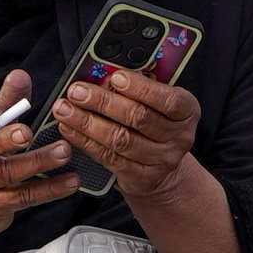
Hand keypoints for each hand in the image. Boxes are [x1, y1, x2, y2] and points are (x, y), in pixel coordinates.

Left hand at [51, 61, 204, 204]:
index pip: (169, 100)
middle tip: (76, 91)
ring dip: (87, 123)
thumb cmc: (154, 122)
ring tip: (65, 109)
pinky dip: (85, 142)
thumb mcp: (156, 102)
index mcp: (187, 110)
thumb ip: (137, 87)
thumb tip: (102, 74)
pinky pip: (109, 158)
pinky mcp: (141, 178)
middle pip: (139, 118)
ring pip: (120, 140)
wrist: (162, 170)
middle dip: (103, 102)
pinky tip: (70, 129)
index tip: (115, 77)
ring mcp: (161, 161)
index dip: (142, 88)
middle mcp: (179, 137)